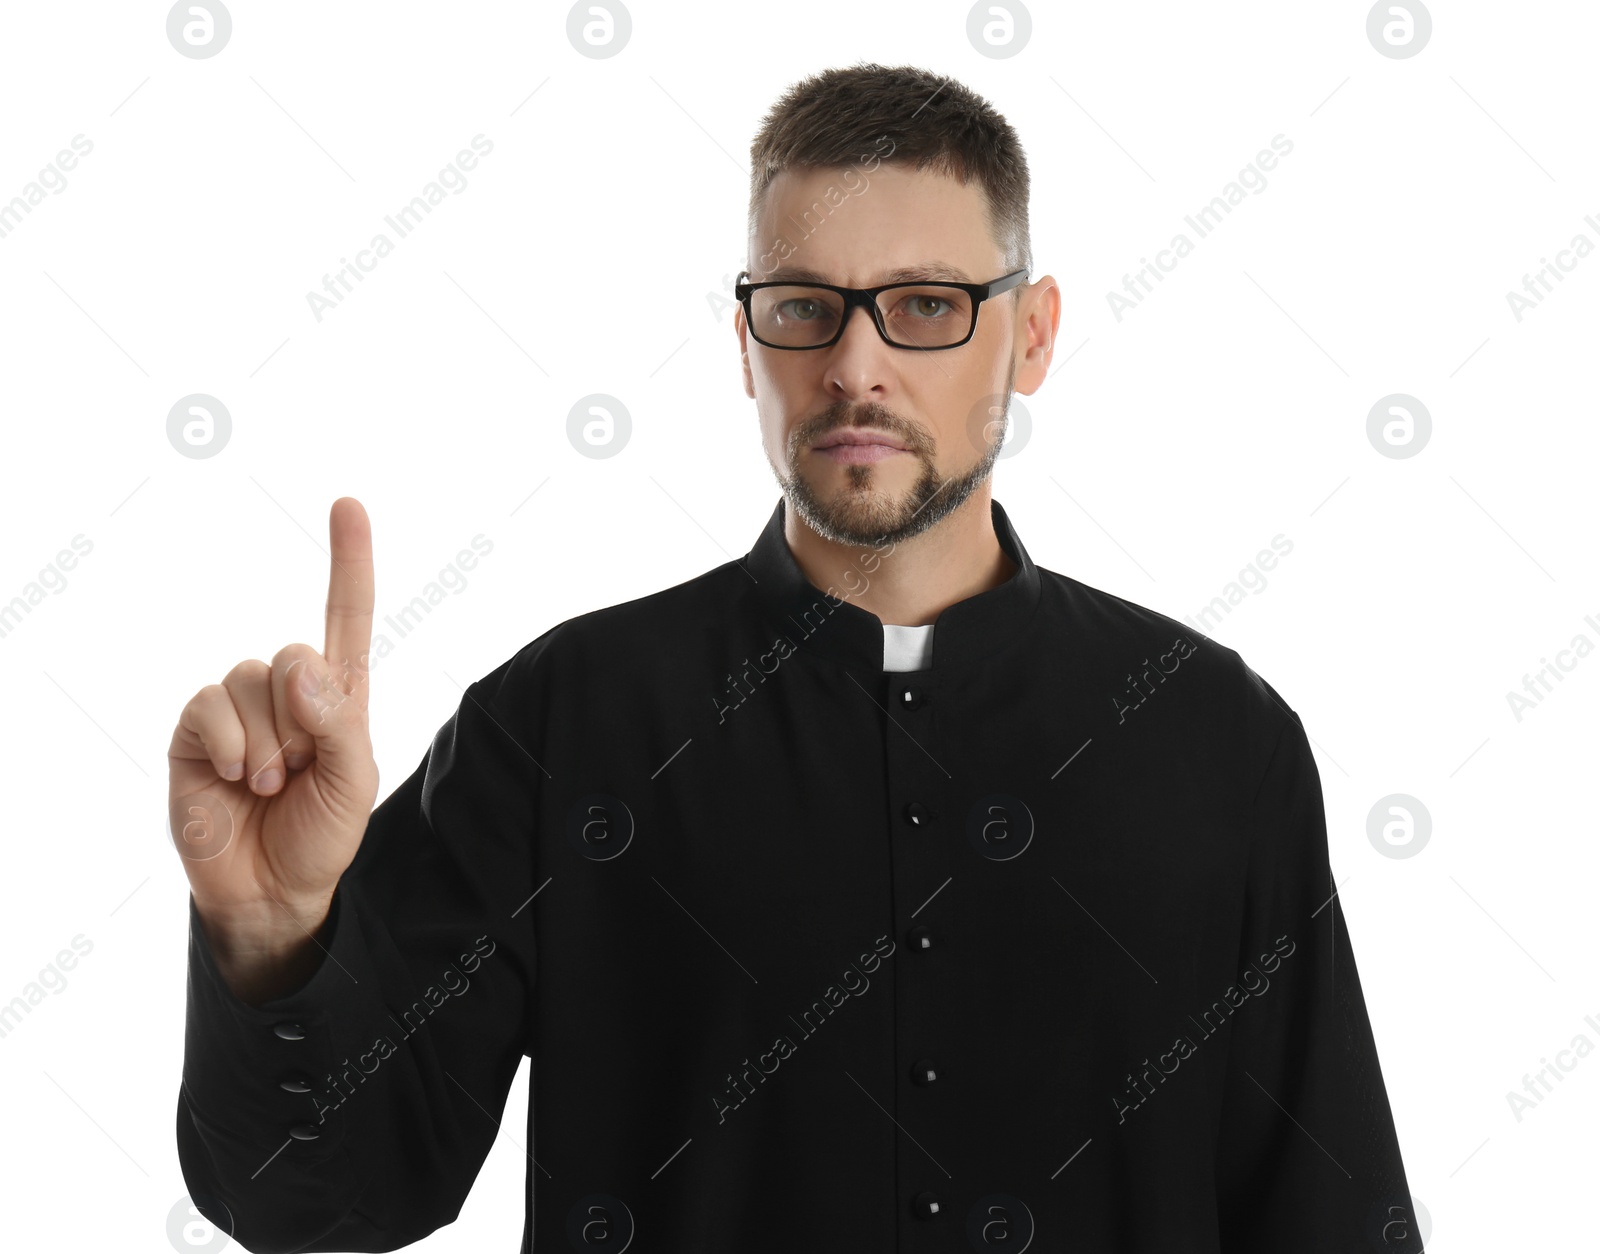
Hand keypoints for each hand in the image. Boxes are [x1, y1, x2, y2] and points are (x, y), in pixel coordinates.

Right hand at [168, 497, 380, 976]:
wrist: (270, 889)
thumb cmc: (321, 832)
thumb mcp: (354, 781)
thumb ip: (340, 723)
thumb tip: (300, 669)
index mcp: (338, 694)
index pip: (346, 617)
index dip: (349, 561)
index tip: (349, 504)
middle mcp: (286, 691)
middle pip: (295, 655)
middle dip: (304, 722)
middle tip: (299, 771)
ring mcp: (237, 709)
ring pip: (252, 680)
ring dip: (266, 743)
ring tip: (268, 784)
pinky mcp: (193, 730)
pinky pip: (208, 706)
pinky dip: (227, 744)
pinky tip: (232, 777)